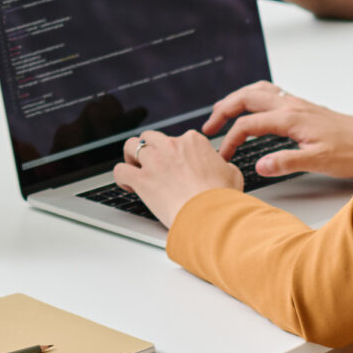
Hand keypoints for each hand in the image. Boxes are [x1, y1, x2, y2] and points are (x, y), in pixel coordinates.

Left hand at [111, 129, 242, 227]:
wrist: (210, 215)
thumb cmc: (222, 198)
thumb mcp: (232, 174)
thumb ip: (222, 164)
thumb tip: (222, 166)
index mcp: (193, 141)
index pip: (178, 138)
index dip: (175, 152)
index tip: (176, 165)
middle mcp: (171, 146)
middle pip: (151, 137)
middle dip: (149, 148)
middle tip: (151, 163)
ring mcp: (154, 161)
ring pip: (131, 146)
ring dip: (131, 156)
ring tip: (134, 168)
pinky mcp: (142, 179)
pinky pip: (120, 170)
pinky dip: (121, 177)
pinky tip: (128, 185)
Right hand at [205, 82, 352, 179]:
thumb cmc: (352, 151)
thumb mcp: (318, 162)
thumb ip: (286, 162)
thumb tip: (259, 166)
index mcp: (290, 118)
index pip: (248, 125)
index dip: (230, 140)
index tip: (223, 156)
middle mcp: (291, 105)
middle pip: (246, 98)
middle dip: (223, 109)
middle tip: (209, 127)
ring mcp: (296, 103)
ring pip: (257, 91)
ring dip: (236, 99)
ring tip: (222, 113)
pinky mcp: (302, 107)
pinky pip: (269, 94)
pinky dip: (252, 98)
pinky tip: (253, 109)